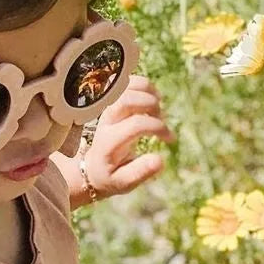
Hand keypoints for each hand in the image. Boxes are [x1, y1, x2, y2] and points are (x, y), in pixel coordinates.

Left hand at [78, 75, 176, 200]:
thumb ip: (140, 172)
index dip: (157, 127)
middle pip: (125, 99)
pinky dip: (141, 83)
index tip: (169, 139)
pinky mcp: (111, 102)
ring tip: (158, 104)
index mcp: (108, 141)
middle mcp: (105, 121)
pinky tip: (152, 95)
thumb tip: (160, 160)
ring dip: (147, 90)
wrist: (93, 168)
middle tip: (161, 118)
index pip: (134, 124)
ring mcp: (106, 109)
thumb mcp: (124, 183)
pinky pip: (123, 81)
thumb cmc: (111, 176)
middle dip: (150, 105)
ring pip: (123, 86)